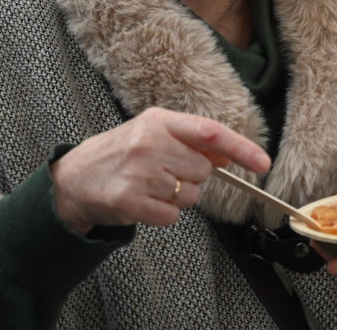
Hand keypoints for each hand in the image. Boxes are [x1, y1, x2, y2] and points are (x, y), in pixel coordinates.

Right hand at [51, 107, 270, 234]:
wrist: (74, 178)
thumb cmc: (121, 153)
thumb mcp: (154, 134)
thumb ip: (192, 141)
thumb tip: (227, 154)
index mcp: (159, 120)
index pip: (210, 132)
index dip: (241, 148)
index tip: (262, 163)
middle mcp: (150, 143)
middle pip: (203, 171)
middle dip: (191, 177)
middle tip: (164, 172)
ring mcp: (140, 172)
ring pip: (190, 195)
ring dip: (177, 197)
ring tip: (150, 186)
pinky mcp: (130, 201)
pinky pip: (172, 215)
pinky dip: (163, 214)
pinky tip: (144, 201)